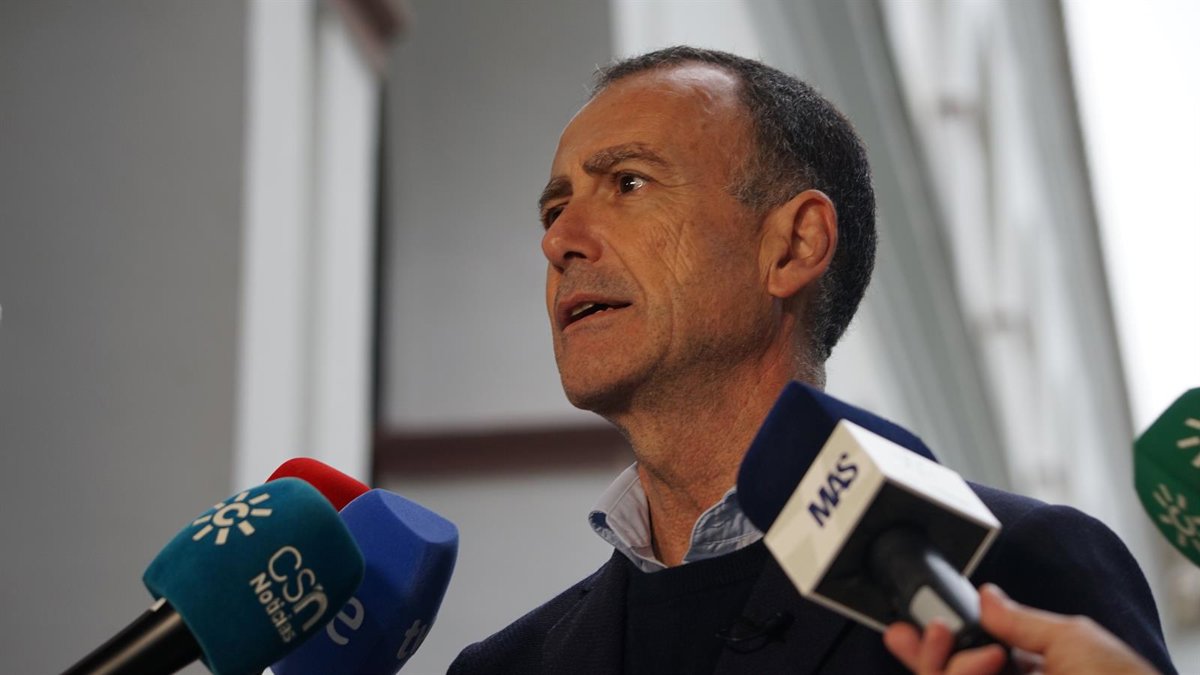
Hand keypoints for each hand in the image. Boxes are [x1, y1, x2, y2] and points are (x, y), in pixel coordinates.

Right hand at [882, 583, 1158, 674]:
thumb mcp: (1073, 637)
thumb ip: (1021, 619)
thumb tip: (985, 595)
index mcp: (1028, 672)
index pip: (965, 657)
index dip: (931, 643)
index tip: (907, 627)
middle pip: (941, 672)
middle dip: (928, 650)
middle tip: (934, 630)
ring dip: (949, 665)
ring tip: (988, 657)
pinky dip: (958, 674)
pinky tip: (987, 665)